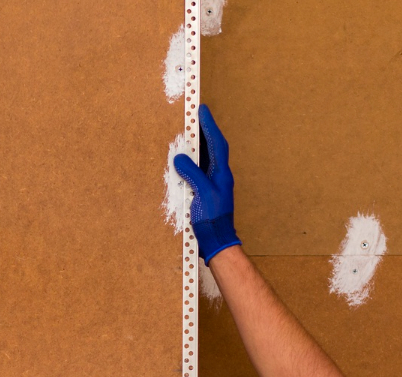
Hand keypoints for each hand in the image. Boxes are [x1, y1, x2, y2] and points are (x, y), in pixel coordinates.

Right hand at [171, 104, 240, 262]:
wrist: (216, 241)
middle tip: (193, 117)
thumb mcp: (202, 193)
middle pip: (212, 148)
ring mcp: (212, 185)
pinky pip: (198, 172)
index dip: (209, 126)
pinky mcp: (204, 194)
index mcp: (222, 173)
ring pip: (205, 160)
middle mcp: (219, 176)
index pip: (217, 143)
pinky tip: (181, 162)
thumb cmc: (212, 219)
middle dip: (204, 132)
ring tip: (186, 135)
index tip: (202, 110)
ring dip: (197, 147)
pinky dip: (191, 163)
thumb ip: (193, 174)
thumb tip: (180, 157)